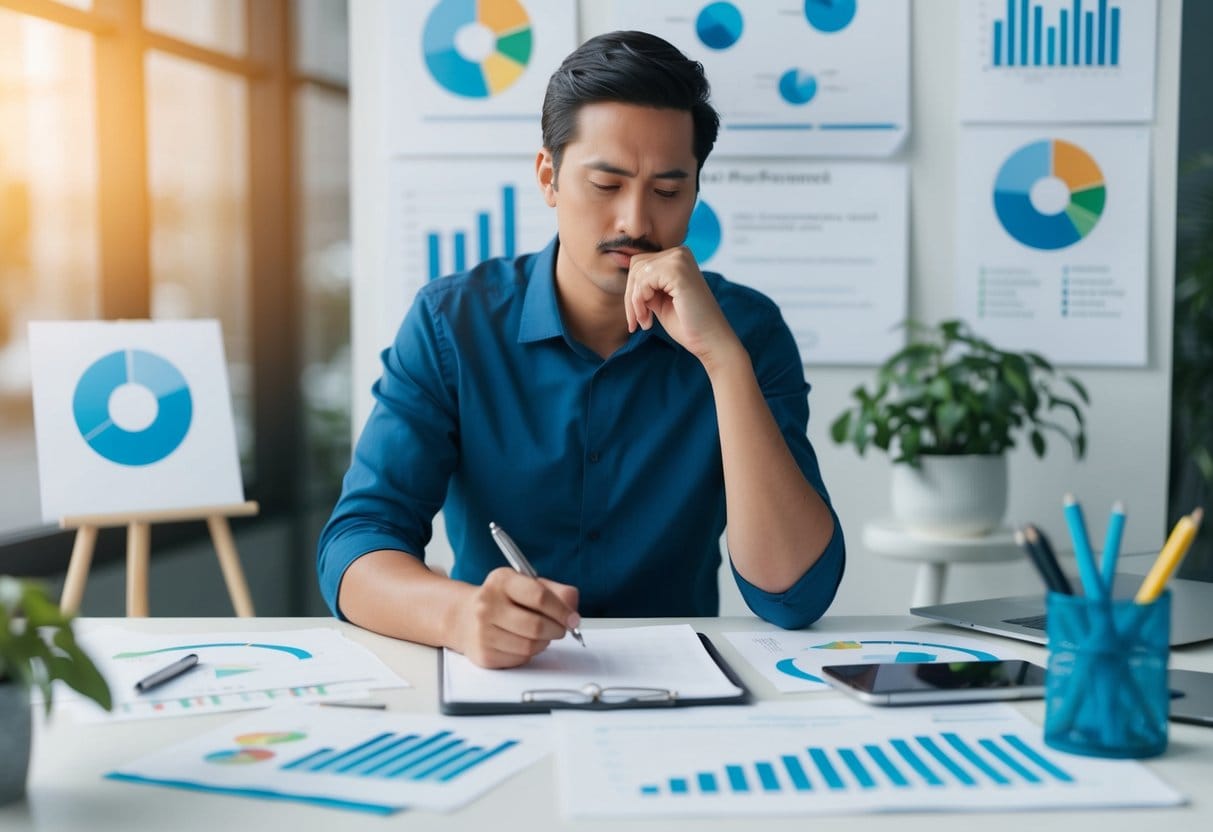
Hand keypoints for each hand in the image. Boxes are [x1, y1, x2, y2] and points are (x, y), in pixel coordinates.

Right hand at [453, 567, 580, 667]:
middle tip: (561, 629)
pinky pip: (520, 658)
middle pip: (536, 625)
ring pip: (530, 646)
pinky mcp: (484, 654)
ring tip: (541, 634)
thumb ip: (556, 591)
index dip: (562, 610)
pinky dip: (530, 653)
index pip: (539, 596)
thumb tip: (573, 607)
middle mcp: (487, 604)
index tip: (573, 618)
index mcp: (501, 580)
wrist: (464, 617)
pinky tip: (523, 642)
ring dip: (544, 642)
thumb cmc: (502, 599)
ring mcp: (483, 631)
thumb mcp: (527, 584)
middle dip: (557, 630)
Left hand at [624, 246, 739, 363]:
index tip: (638, 316)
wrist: (710, 341)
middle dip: (631, 296)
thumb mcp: (659, 298)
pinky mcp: (677, 271)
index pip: (639, 264)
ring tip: (644, 322)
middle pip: (635, 266)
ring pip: (636, 274)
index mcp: (678, 257)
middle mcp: (680, 252)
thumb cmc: (687, 323)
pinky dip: (639, 303)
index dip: (633, 291)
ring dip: (634, 302)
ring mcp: (679, 259)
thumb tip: (623, 268)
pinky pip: (642, 282)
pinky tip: (648, 320)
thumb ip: (645, 284)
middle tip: (638, 322)